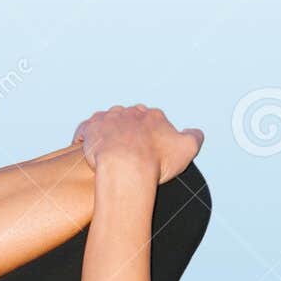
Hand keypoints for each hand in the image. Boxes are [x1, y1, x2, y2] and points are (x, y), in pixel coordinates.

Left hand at [71, 105, 204, 182]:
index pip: (153, 121)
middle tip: (129, 154)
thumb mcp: (187, 149)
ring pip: (108, 122)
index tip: (150, 152)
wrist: (126, 167)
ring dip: (108, 133)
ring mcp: (109, 119)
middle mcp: (130, 112)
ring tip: (107, 152)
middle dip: (130, 133)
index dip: (152, 136)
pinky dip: (85, 136)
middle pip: (130, 120)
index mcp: (153, 116)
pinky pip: (85, 129)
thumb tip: (195, 131)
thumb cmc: (156, 161)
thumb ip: (195, 137)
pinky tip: (85, 148)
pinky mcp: (90, 128)